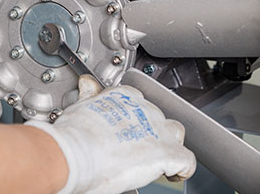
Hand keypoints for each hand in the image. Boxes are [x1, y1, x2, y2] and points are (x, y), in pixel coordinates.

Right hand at [26, 75, 195, 193]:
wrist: (76, 153)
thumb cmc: (73, 134)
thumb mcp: (79, 107)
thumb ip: (89, 96)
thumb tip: (87, 84)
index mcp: (123, 96)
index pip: (137, 100)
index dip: (133, 116)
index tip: (126, 129)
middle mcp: (143, 108)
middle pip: (156, 117)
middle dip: (149, 132)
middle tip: (133, 148)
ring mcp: (157, 130)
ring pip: (175, 133)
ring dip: (169, 144)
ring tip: (156, 159)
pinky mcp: (168, 152)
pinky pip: (186, 160)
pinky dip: (181, 169)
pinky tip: (171, 174)